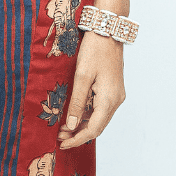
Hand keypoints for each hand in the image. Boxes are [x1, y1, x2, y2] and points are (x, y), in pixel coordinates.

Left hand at [56, 33, 124, 150]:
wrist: (108, 31)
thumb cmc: (94, 50)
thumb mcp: (81, 76)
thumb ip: (76, 103)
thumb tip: (70, 126)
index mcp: (109, 99)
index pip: (93, 129)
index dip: (77, 139)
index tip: (62, 143)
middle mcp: (117, 100)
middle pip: (98, 127)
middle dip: (78, 134)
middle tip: (59, 137)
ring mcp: (117, 95)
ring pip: (99, 119)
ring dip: (82, 125)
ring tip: (63, 128)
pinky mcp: (113, 90)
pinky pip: (100, 109)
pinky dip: (87, 115)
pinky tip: (74, 115)